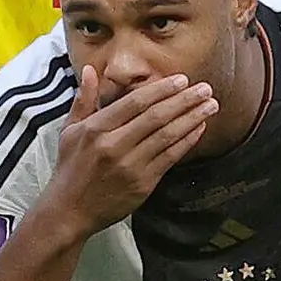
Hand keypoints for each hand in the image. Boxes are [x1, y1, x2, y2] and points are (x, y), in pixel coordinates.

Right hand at [50, 62, 218, 227]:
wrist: (70, 211)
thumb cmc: (71, 168)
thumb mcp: (70, 130)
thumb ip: (84, 99)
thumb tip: (91, 70)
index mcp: (96, 129)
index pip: (134, 102)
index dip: (161, 89)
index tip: (181, 79)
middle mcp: (114, 145)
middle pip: (156, 117)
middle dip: (184, 100)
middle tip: (204, 88)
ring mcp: (130, 166)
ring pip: (167, 136)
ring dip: (192, 118)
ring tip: (211, 105)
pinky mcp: (143, 183)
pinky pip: (170, 157)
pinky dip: (187, 141)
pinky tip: (200, 128)